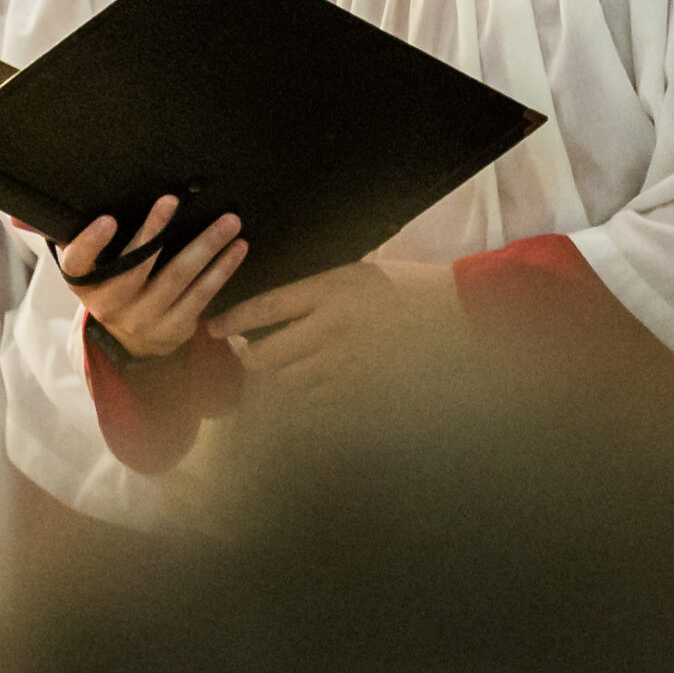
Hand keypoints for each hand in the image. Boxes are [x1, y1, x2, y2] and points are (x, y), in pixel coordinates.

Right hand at [59, 196, 247, 357]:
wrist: (134, 340)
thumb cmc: (117, 286)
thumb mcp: (97, 270)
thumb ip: (95, 243)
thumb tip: (95, 198)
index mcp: (86, 285)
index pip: (77, 264)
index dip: (90, 243)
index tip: (108, 219)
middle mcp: (110, 305)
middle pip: (135, 266)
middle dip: (155, 230)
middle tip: (172, 200)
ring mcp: (142, 320)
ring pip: (177, 277)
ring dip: (206, 246)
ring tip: (229, 222)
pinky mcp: (173, 329)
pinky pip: (201, 295)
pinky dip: (221, 269)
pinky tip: (237, 248)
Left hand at [211, 258, 464, 399]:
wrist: (460, 312)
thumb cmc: (406, 286)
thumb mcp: (356, 273)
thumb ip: (314, 294)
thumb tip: (270, 312)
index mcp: (331, 290)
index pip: (265, 309)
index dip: (233, 321)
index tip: (214, 327)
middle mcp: (335, 327)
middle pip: (269, 355)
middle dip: (248, 357)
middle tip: (244, 352)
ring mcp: (350, 362)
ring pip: (290, 381)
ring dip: (279, 376)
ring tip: (280, 365)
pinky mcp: (366, 386)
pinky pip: (320, 399)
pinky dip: (308, 394)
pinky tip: (311, 382)